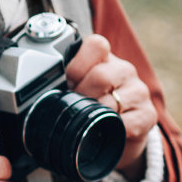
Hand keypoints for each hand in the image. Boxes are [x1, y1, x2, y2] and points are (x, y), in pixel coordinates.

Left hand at [65, 34, 155, 172]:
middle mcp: (124, 70)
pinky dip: (112, 129)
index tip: (68, 80)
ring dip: (95, 114)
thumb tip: (33, 86)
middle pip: (102, 75)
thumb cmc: (90, 108)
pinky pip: (128, 122)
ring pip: (114, 99)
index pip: (96, 45)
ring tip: (88, 119)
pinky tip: (106, 129)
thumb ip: (62, 81)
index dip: (78, 64)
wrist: (116, 136)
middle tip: (74, 105)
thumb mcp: (75, 89)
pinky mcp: (148, 114)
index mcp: (103, 59)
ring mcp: (138, 91)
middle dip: (82, 94)